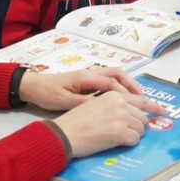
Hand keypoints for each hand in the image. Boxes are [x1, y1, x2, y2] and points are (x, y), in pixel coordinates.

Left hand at [19, 66, 146, 110]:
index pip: (112, 83)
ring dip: (128, 85)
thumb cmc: (48, 94)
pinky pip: (110, 80)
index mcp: (87, 77)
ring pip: (115, 76)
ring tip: (139, 98)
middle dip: (133, 85)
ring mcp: (91, 75)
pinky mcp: (89, 80)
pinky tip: (124, 99)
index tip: (139, 103)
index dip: (127, 93)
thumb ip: (84, 103)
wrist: (34, 86)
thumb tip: (104, 107)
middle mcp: (92, 72)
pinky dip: (120, 87)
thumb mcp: (65, 101)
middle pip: (119, 74)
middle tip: (145, 99)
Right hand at [53, 92, 165, 157]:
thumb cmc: (76, 122)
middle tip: (127, 134)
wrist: (65, 133)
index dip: (154, 107)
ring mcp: (120, 117)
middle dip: (138, 127)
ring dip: (132, 135)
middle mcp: (120, 103)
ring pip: (140, 129)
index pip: (141, 100)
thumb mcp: (96, 105)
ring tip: (117, 138)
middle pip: (142, 117)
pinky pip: (134, 139)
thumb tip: (132, 115)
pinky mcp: (119, 132)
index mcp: (114, 95)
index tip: (163, 112)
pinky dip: (129, 143)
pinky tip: (117, 143)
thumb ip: (115, 106)